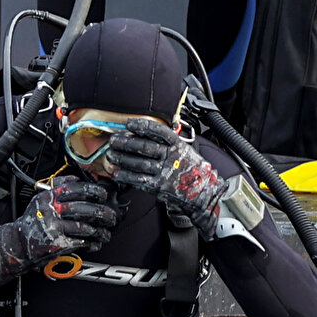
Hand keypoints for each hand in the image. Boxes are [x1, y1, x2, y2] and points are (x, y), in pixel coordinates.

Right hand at [0, 175, 120, 287]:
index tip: (102, 194)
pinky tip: (97, 242)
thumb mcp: (40, 199)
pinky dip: (91, 242)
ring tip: (107, 232)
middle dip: (101, 212)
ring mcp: (54, 227)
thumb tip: (76, 178)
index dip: (91, 191)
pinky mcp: (56, 243)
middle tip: (111, 216)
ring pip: (84, 226)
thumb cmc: (31, 221)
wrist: (17, 244)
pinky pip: (79, 241)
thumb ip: (56, 188)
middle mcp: (51, 211)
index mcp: (48, 197)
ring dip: (100, 230)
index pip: (74, 189)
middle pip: (82, 208)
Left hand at [97, 116, 223, 239]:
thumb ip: (170, 144)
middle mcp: (171, 157)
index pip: (159, 131)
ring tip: (111, 155)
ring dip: (122, 159)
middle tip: (113, 140)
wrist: (205, 192)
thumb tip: (148, 135)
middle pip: (145, 147)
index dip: (143, 126)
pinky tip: (117, 173)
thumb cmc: (195, 171)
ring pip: (139, 163)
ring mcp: (165, 172)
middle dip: (126, 143)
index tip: (130, 124)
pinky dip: (126, 176)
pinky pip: (139, 180)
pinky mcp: (160, 186)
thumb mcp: (187, 151)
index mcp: (178, 145)